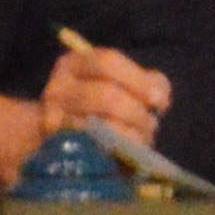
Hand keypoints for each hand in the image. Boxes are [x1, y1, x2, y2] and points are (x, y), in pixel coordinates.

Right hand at [39, 37, 173, 149]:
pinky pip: (96, 149)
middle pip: (105, 94)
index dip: (139, 80)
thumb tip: (160, 95)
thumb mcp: (122, 85)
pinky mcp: (58, 148)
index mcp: (74, 64)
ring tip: (142, 139)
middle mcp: (58, 88)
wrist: (66, 143)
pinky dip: (118, 151)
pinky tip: (128, 151)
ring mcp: (54, 119)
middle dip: (136, 112)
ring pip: (101, 125)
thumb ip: (146, 82)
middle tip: (151, 125)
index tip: (160, 101)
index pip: (107, 62)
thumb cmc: (102, 109)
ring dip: (131, 134)